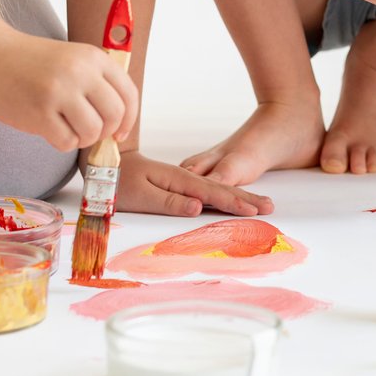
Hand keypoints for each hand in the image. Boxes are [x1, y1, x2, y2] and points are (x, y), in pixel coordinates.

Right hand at [0, 31, 139, 151]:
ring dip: (83, 139)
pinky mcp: (39, 112)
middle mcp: (80, 72)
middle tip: (90, 132)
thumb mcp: (73, 59)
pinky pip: (67, 142)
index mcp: (94, 58)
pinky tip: (51, 130)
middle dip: (106, 132)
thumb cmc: (33, 62)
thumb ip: (97, 82)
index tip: (120, 131)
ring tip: (68, 130)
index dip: (129, 119)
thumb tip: (120, 123)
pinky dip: (63, 143)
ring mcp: (59, 92)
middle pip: (114, 115)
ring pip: (92, 132)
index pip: (128, 94)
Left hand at [105, 151, 273, 216]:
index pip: (213, 194)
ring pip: (217, 189)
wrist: (106, 163)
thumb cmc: (118, 182)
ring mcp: (183, 182)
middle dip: (246, 198)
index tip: (255, 211)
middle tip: (270, 207)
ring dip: (240, 197)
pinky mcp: (178, 186)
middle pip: (222, 189)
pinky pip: (208, 192)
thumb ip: (169, 202)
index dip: (234, 203)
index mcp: (179, 181)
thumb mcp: (140, 195)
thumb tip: (197, 207)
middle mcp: (185, 179)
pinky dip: (225, 196)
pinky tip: (231, 201)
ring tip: (259, 203)